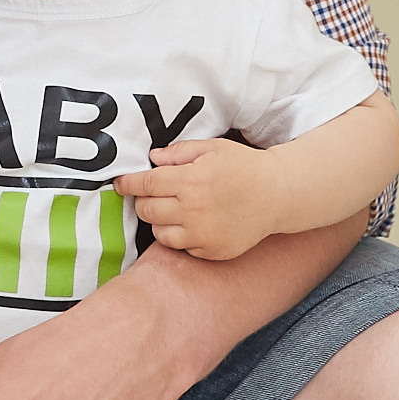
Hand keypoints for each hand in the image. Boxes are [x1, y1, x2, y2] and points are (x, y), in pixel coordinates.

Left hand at [114, 136, 278, 260]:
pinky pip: (181, 247)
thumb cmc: (244, 167)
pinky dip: (181, 236)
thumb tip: (152, 159)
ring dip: (161, 220)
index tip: (120, 184)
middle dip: (145, 201)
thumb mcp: (213, 148)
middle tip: (156, 194)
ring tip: (177, 208)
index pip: (146, 184)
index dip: (128, 184)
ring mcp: (203, 234)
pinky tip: (195, 223)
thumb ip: (179, 152)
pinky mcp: (211, 251)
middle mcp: (194, 209)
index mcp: (191, 180)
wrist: (278, 195)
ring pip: (159, 232)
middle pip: (146, 210)